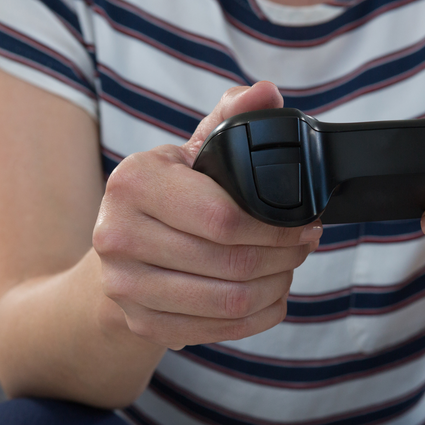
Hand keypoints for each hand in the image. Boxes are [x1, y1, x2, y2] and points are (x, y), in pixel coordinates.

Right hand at [92, 82, 321, 349]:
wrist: (117, 251)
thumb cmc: (167, 197)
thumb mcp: (192, 152)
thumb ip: (231, 118)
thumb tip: (266, 93)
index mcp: (133, 183)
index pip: (224, 217)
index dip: (278, 227)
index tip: (308, 223)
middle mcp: (117, 236)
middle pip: (232, 263)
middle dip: (285, 256)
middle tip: (304, 246)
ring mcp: (125, 286)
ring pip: (230, 301)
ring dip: (276, 287)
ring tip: (290, 269)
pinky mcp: (142, 323)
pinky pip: (220, 330)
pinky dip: (259, 317)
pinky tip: (271, 297)